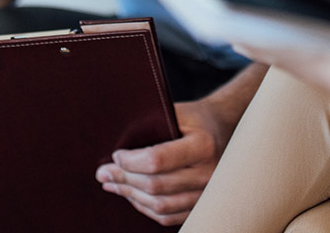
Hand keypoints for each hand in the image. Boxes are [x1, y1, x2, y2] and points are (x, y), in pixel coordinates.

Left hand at [94, 99, 227, 225]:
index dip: (131, 161)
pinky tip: (131, 195)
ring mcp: (208, 194)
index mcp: (203, 145)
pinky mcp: (202, 206)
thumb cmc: (196, 120)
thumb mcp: (177, 112)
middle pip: (156, 186)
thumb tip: (116, 151)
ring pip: (161, 206)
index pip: (157, 160)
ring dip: (131, 196)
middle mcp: (209, 173)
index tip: (116, 155)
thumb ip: (151, 126)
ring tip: (112, 184)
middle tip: (103, 173)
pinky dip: (145, 208)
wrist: (226, 131)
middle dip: (124, 179)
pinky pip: (169, 217)